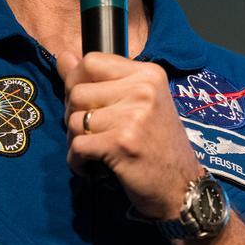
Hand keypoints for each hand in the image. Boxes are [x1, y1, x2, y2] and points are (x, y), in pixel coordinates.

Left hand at [57, 51, 200, 220]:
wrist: (182, 186)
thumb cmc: (158, 146)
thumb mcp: (138, 104)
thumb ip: (99, 81)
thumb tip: (62, 57)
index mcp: (148, 74)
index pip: (91, 61)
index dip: (77, 82)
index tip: (88, 104)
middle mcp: (143, 90)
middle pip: (77, 91)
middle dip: (75, 116)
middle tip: (95, 134)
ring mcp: (133, 116)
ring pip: (74, 120)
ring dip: (77, 141)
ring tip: (96, 151)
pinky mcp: (121, 143)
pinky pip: (77, 145)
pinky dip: (78, 161)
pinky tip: (94, 167)